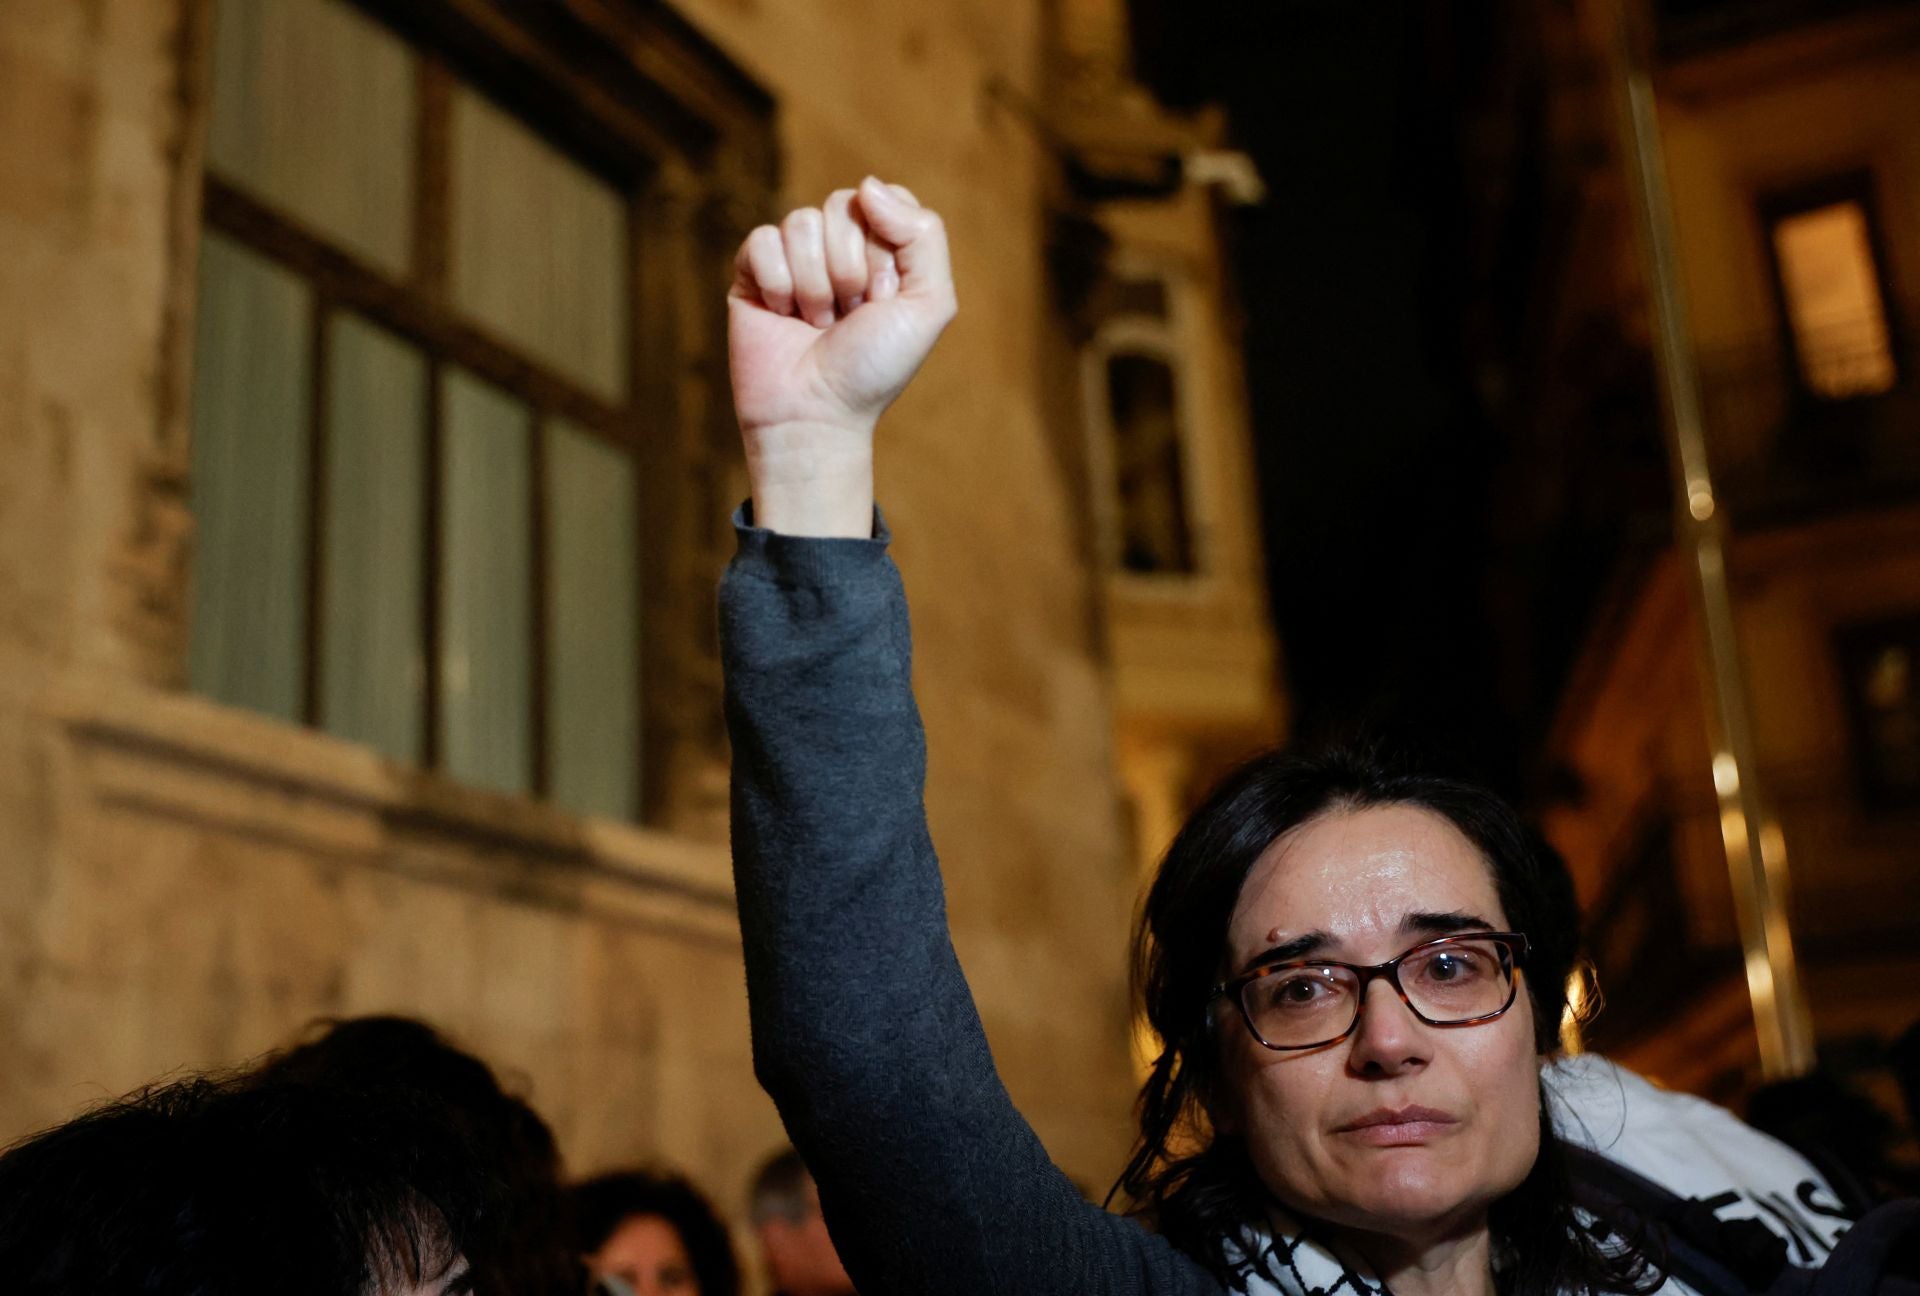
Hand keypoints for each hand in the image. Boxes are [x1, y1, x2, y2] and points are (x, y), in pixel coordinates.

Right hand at [728, 177, 955, 535]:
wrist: (817, 415)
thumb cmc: (874, 368)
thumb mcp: (929, 304)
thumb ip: (923, 235)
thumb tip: (868, 185)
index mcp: (881, 249)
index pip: (881, 199)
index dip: (883, 248)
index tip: (884, 296)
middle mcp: (837, 247)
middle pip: (840, 204)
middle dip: (849, 267)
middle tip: (849, 315)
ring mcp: (793, 258)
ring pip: (800, 221)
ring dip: (815, 283)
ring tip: (817, 323)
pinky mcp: (751, 273)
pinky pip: (761, 240)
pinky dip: (778, 282)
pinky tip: (783, 315)